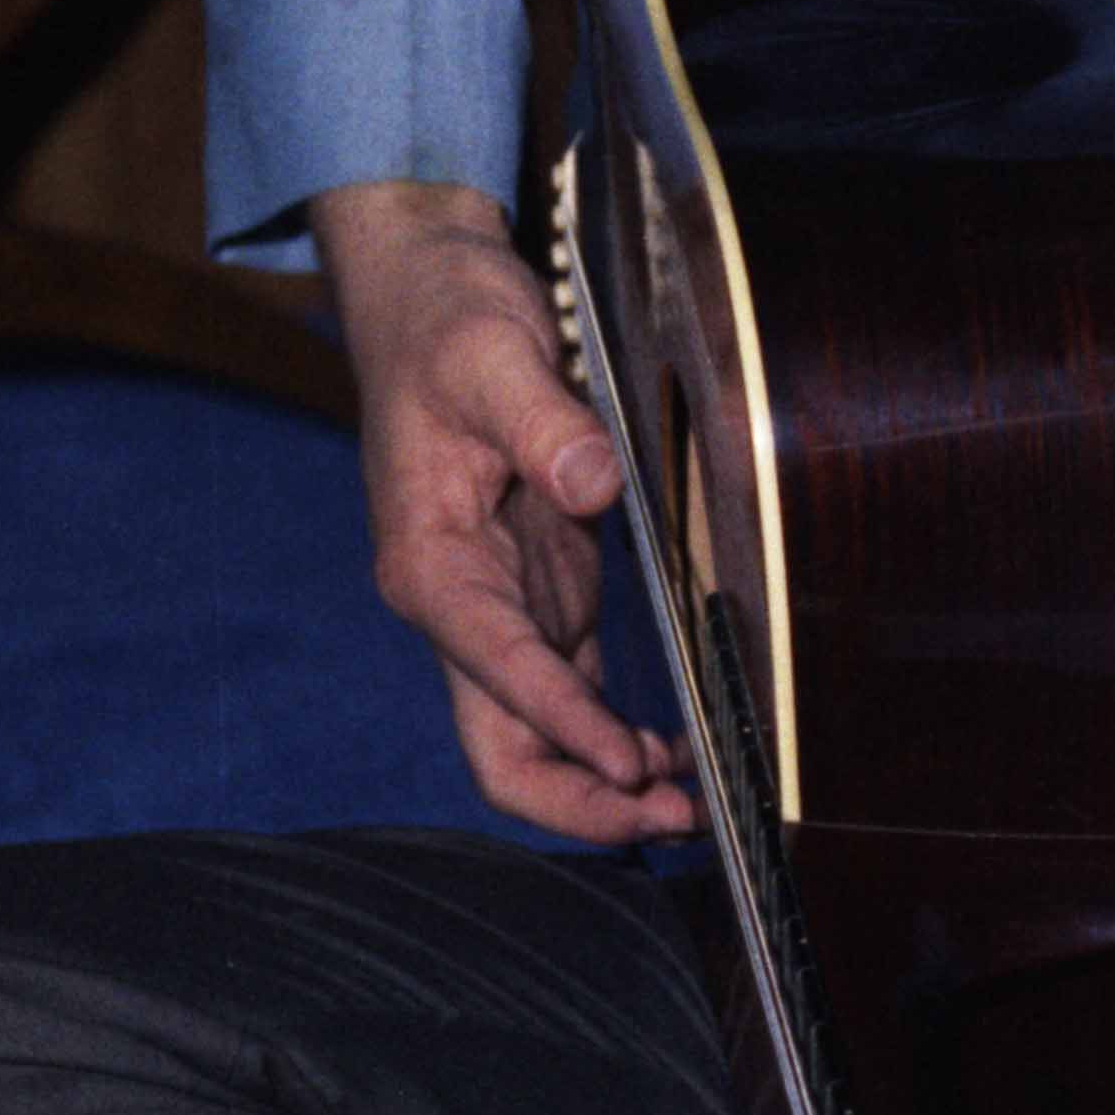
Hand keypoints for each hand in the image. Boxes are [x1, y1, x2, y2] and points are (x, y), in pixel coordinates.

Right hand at [308, 175, 697, 842]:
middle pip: (504, 751)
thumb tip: (594, 479)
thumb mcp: (492, 354)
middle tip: (672, 820)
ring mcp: (500, 613)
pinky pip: (569, 701)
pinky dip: (613, 740)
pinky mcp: (537, 600)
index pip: (501, 678)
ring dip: (603, 787)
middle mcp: (458, 609)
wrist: (427, 295)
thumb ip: (543, 420)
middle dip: (581, 799)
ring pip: (536, 742)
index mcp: (432, 568)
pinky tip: (672, 756)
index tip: (632, 764)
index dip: (567, 730)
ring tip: (686, 807)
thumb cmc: (448, 322)